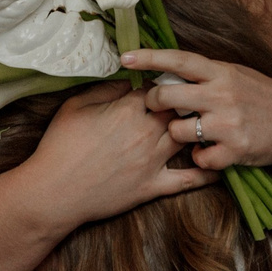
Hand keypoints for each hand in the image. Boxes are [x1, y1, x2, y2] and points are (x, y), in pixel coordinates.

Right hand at [27, 81, 215, 222]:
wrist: (53, 192)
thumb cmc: (60, 146)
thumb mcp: (76, 106)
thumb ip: (106, 89)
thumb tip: (128, 78)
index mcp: (128, 109)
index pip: (156, 86)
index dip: (161, 82)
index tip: (164, 82)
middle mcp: (147, 132)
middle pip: (178, 108)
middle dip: (184, 102)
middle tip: (189, 98)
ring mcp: (153, 160)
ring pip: (187, 136)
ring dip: (196, 128)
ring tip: (204, 121)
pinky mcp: (153, 186)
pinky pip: (188, 180)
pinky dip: (206, 173)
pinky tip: (218, 164)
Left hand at [124, 48, 271, 169]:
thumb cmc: (262, 96)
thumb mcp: (236, 74)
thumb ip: (205, 75)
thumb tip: (167, 71)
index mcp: (222, 72)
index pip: (179, 61)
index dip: (149, 58)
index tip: (124, 57)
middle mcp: (223, 95)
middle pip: (168, 97)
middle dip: (154, 103)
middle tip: (156, 107)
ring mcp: (229, 123)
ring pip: (178, 131)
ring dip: (178, 135)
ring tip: (193, 133)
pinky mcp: (236, 150)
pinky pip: (199, 159)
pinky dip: (201, 158)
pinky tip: (210, 152)